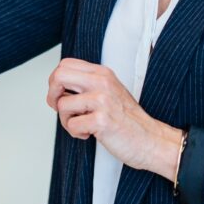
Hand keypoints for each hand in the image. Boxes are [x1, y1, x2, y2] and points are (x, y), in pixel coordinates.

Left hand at [47, 58, 182, 178]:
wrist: (150, 139)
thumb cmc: (127, 119)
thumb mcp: (109, 91)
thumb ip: (87, 83)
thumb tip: (57, 86)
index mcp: (102, 73)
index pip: (65, 64)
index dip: (56, 81)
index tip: (61, 96)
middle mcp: (102, 82)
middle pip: (59, 76)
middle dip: (52, 96)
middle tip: (63, 109)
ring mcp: (102, 100)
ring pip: (62, 105)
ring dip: (66, 121)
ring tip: (82, 126)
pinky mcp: (102, 120)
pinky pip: (72, 125)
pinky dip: (77, 134)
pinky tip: (90, 134)